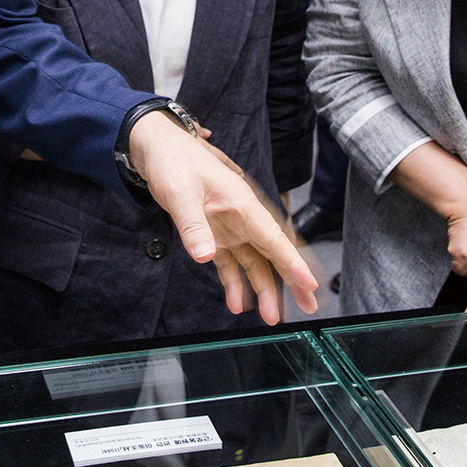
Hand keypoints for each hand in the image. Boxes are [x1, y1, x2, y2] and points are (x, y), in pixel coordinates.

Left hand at [128, 112, 318, 323]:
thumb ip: (193, 225)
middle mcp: (242, 217)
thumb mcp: (180, 193)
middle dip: (291, 281)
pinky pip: (230, 263)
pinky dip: (234, 283)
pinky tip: (236, 302)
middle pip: (273, 253)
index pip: (274, 239)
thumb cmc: (173, 162)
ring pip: (254, 262)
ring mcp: (230, 227)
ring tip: (271, 318)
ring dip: (263, 288)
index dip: (293, 263)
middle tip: (309, 308)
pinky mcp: (215, 234)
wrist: (157, 148)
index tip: (309, 285)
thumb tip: (205, 255)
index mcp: (242, 204)